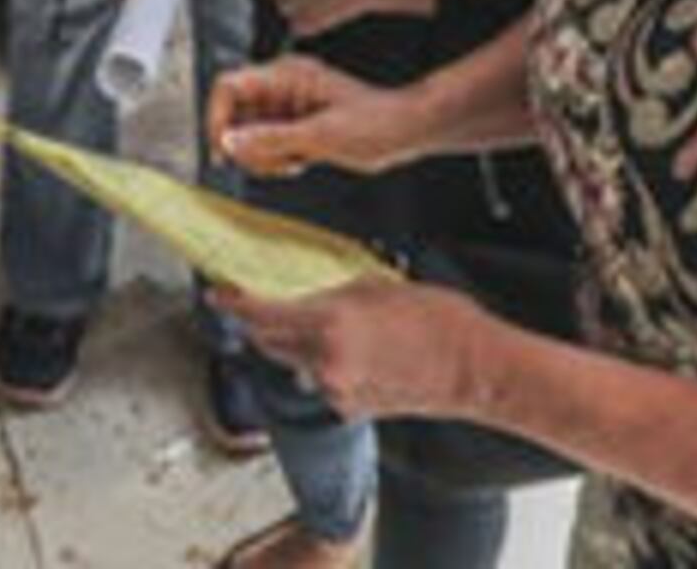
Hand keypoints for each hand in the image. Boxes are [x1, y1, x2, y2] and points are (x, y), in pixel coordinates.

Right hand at [208, 54, 426, 178]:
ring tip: (292, 163)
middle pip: (234, 113)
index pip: (229, 87)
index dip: (218, 117)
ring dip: (261, 156)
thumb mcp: (321, 135)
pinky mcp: (294, 125)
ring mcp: (287, 106)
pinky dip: (274, 160)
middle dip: (245, 144)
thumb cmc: (376, 122)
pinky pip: (266, 144)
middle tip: (270, 163)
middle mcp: (282, 87)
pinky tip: (299, 163)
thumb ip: (271, 139)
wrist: (406, 130)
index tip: (223, 149)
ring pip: (247, 133)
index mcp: (286, 75)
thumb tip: (229, 141)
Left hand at [214, 277, 494, 421]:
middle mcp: (325, 364)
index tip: (219, 294)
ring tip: (311, 324)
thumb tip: (312, 293)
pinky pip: (323, 384)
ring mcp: (339, 391)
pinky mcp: (353, 409)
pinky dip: (323, 368)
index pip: (261, 315)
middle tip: (255, 303)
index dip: (234, 304)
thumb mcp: (380, 286)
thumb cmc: (441, 323)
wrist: (477, 369)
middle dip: (258, 323)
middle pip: (269, 343)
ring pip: (295, 365)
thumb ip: (336, 293)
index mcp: (329, 325)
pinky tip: (348, 352)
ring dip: (292, 346)